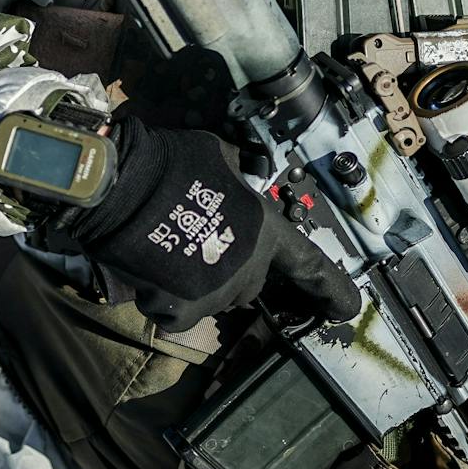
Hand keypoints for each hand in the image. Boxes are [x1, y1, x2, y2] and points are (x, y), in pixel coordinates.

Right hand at [63, 115, 361, 332]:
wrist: (119, 187)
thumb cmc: (170, 163)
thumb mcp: (219, 157)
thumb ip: (236, 179)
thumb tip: (233, 178)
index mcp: (265, 231)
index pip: (309, 266)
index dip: (333, 290)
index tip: (348, 310)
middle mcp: (247, 270)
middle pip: (250, 283)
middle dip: (231, 267)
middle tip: (200, 239)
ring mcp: (213, 296)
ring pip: (213, 296)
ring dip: (198, 281)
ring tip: (168, 248)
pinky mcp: (178, 312)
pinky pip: (178, 311)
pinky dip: (167, 298)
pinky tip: (150, 270)